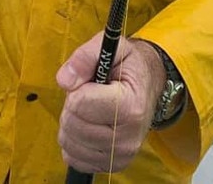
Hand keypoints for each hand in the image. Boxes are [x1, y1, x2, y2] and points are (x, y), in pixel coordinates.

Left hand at [56, 35, 165, 173]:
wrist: (147, 85)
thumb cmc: (128, 66)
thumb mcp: (112, 47)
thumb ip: (86, 56)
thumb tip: (65, 80)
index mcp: (131, 106)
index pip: (80, 103)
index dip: (77, 87)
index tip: (90, 82)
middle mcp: (128, 137)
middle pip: (72, 124)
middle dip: (72, 104)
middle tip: (88, 93)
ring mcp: (120, 155)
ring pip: (69, 143)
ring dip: (71, 122)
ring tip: (89, 108)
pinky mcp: (111, 165)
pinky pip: (74, 158)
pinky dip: (73, 141)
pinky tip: (87, 125)